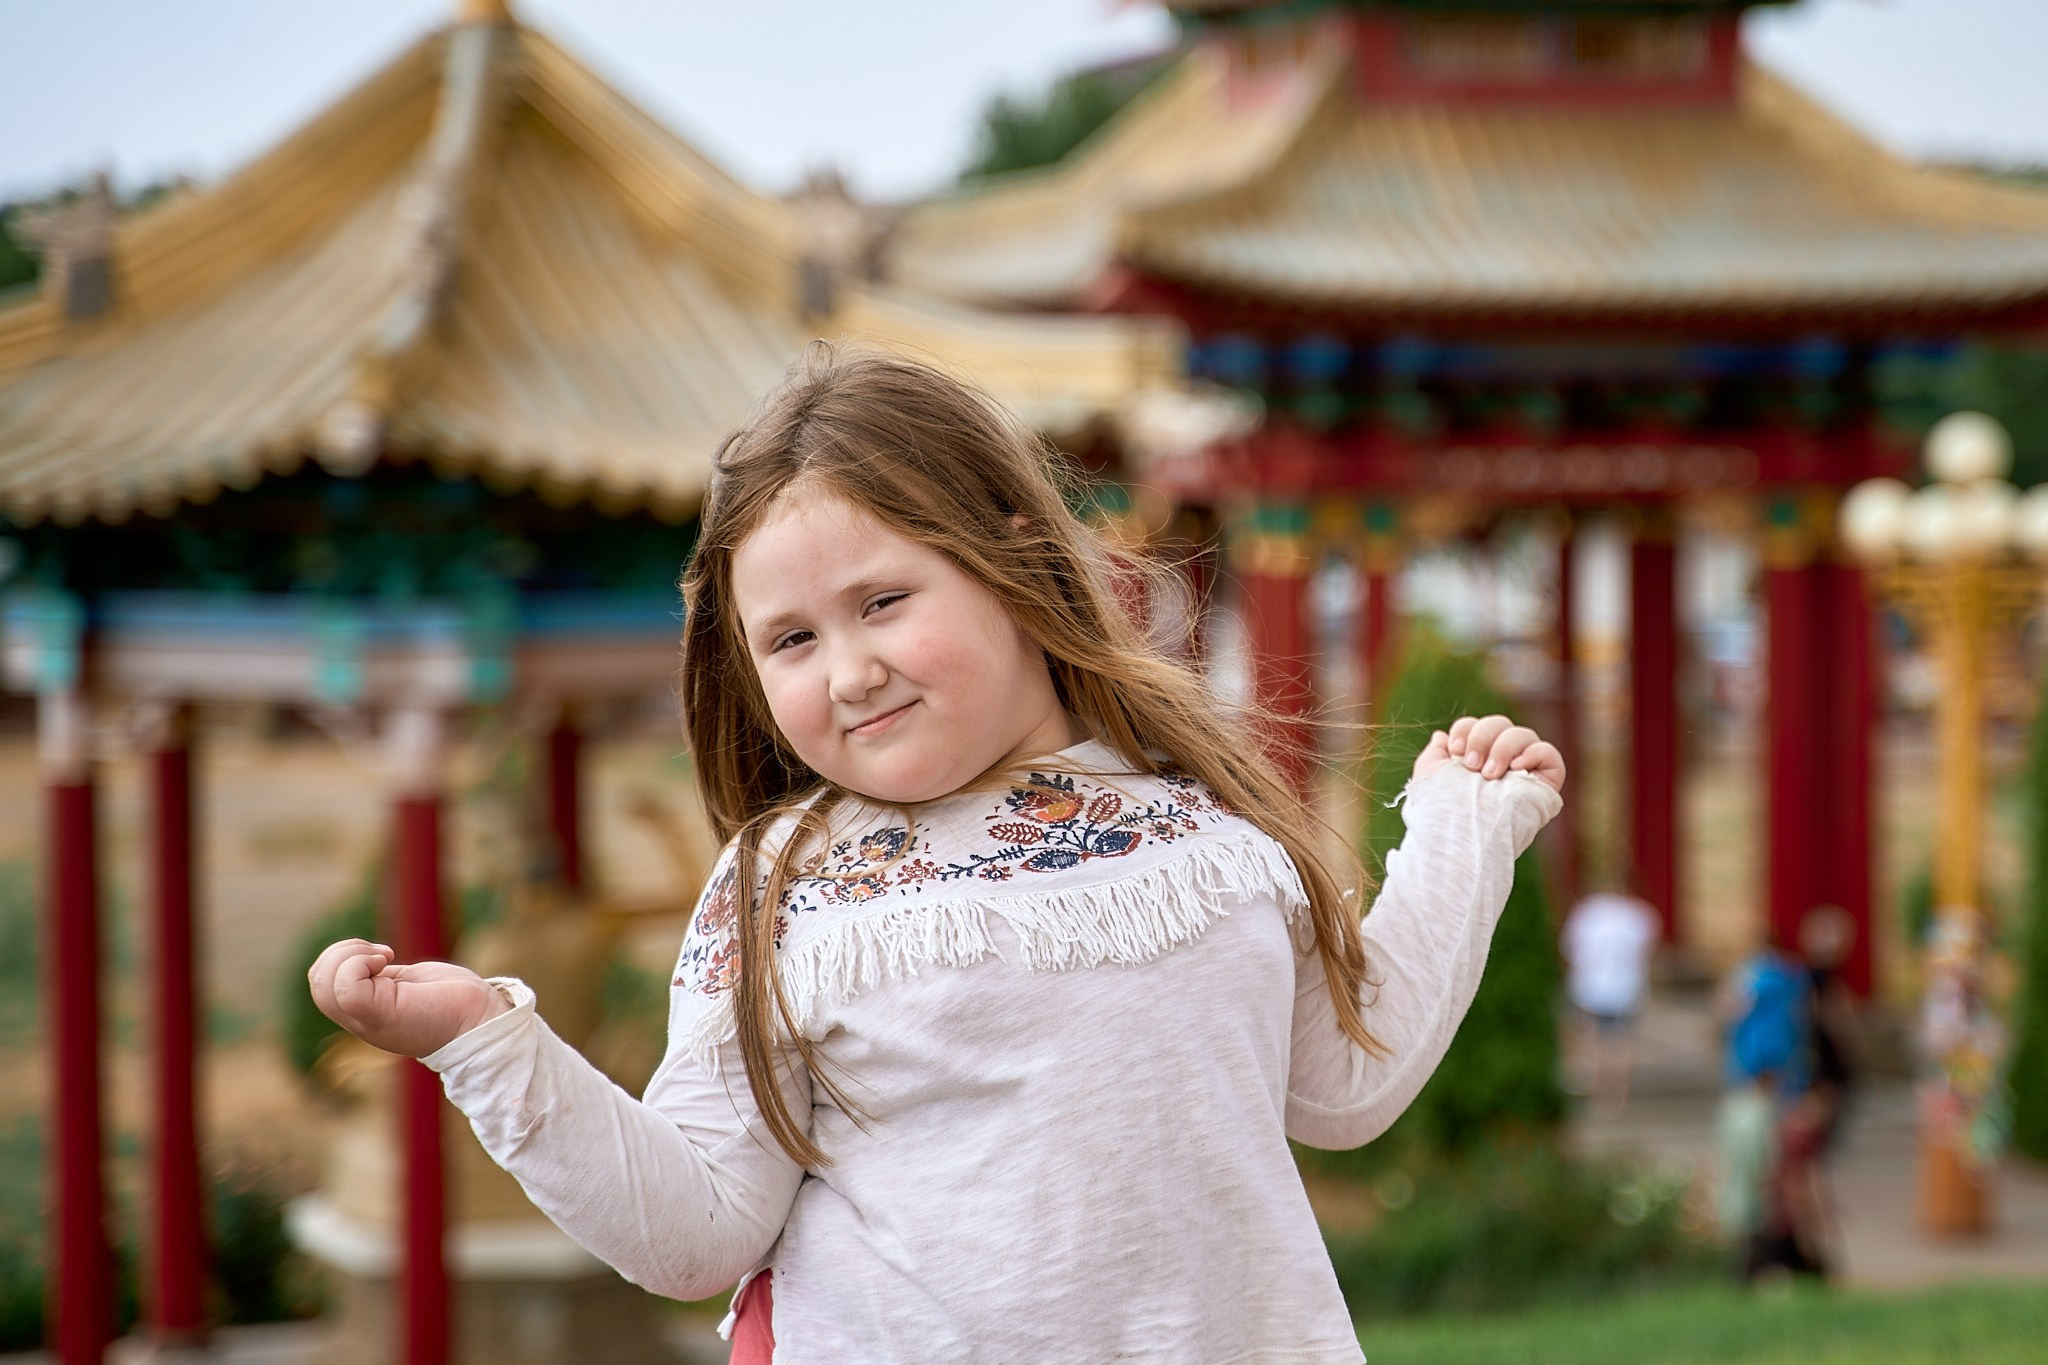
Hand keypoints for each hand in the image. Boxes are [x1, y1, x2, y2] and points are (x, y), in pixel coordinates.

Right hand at [308, 938, 510, 1058]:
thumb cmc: (453, 999)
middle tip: (381, 953)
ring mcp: (368, 1020)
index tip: (381, 953)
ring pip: (323, 983)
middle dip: (339, 952)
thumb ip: (382, 977)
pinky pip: (345, 986)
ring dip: (349, 954)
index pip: (321, 984)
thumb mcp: (407, 983)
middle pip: (316, 982)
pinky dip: (359, 961)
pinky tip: (389, 960)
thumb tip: (369, 957)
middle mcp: (360, 1019)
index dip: (339, 957)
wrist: (481, 1020)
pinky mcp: (381, 1015)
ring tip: (384, 956)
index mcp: (364, 1010)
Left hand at [1412, 714, 1565, 793]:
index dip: (1466, 729)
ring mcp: (1525, 770)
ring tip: (1490, 775)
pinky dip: (1533, 752)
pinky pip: (1548, 752)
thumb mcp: (1431, 773)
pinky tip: (1517, 767)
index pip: (1477, 726)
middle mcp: (1502, 761)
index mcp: (1477, 757)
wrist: (1461, 832)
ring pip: (1523, 734)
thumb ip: (1435, 753)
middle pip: (1500, 724)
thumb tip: (1441, 736)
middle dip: (1483, 737)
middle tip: (1471, 765)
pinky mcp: (1545, 782)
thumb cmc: (1442, 807)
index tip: (1454, 750)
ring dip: (1503, 748)